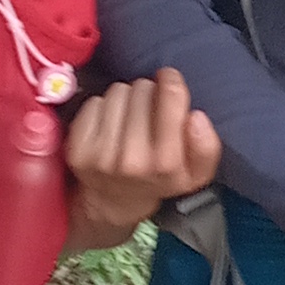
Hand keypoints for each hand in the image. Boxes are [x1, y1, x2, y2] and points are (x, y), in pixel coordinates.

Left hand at [63, 65, 219, 247]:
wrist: (114, 203)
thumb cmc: (160, 178)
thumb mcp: (196, 173)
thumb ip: (206, 147)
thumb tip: (196, 117)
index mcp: (166, 163)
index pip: (170, 96)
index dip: (171, 82)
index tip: (168, 81)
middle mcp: (132, 160)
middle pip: (142, 89)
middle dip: (148, 92)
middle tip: (148, 108)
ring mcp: (101, 156)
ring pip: (117, 92)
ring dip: (125, 98)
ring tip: (129, 116)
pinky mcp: (77, 150)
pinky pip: (94, 103)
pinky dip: (103, 108)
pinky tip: (109, 124)